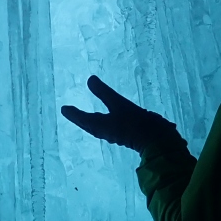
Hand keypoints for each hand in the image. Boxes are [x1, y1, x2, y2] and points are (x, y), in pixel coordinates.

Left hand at [60, 75, 184, 151]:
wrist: (157, 140)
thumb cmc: (135, 123)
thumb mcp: (119, 104)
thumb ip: (104, 92)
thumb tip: (90, 79)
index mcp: (100, 126)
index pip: (82, 118)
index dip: (73, 113)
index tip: (64, 109)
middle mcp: (106, 132)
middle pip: (89, 124)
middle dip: (80, 118)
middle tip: (71, 112)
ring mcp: (116, 134)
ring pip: (99, 127)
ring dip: (91, 121)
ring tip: (87, 116)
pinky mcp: (126, 134)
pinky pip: (109, 127)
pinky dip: (104, 121)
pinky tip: (111, 119)